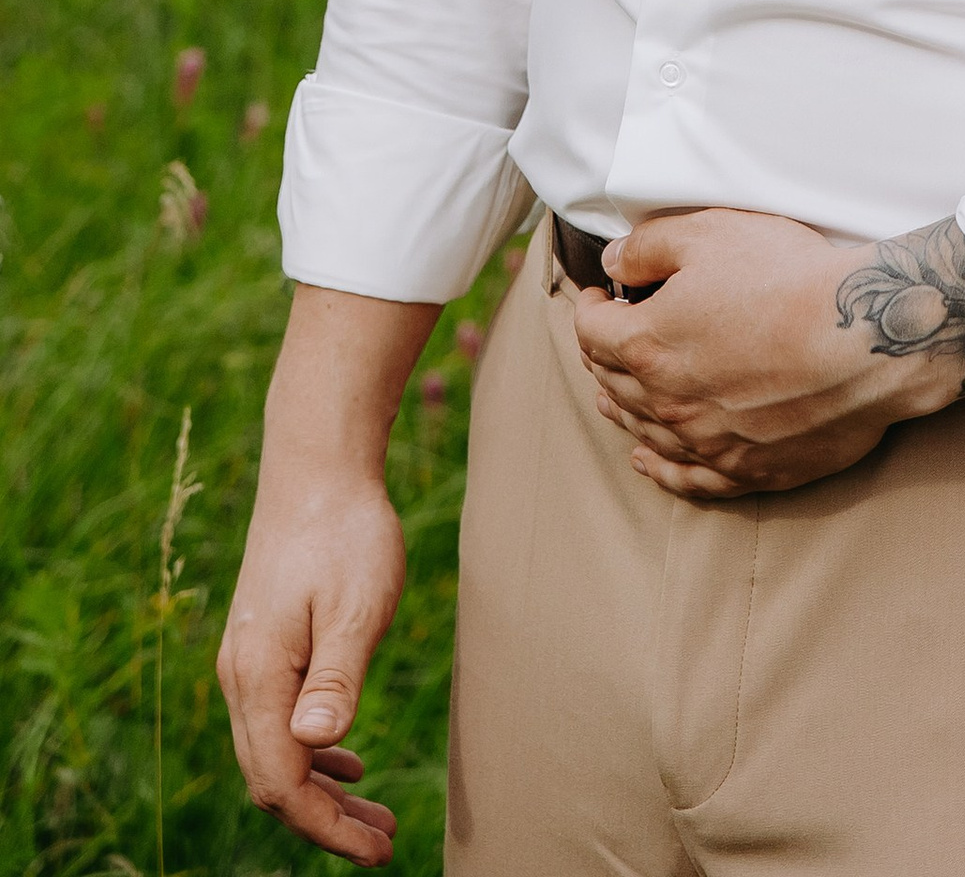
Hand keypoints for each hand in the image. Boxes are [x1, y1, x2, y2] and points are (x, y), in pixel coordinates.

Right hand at [217, 466, 407, 864]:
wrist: (317, 467)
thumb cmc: (346, 532)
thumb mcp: (358, 604)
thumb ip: (337, 676)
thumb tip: (317, 744)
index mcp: (258, 676)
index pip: (281, 781)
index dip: (325, 826)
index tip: (377, 848)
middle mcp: (240, 677)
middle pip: (272, 777)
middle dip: (324, 820)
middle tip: (383, 841)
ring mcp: (248, 661)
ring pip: (275, 751)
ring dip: (320, 788)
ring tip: (372, 812)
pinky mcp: (264, 645)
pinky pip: (278, 720)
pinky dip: (311, 750)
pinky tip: (347, 757)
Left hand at [575, 209, 964, 495]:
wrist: (864, 338)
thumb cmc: (789, 278)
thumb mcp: (711, 233)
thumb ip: (648, 247)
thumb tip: (611, 266)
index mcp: (648, 343)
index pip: (592, 331)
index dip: (589, 307)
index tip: (599, 295)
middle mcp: (667, 402)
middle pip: (613, 383)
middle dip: (601, 356)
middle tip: (605, 337)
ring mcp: (707, 443)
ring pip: (643, 431)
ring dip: (621, 408)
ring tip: (612, 393)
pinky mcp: (748, 468)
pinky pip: (687, 479)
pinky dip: (660, 469)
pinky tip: (648, 460)